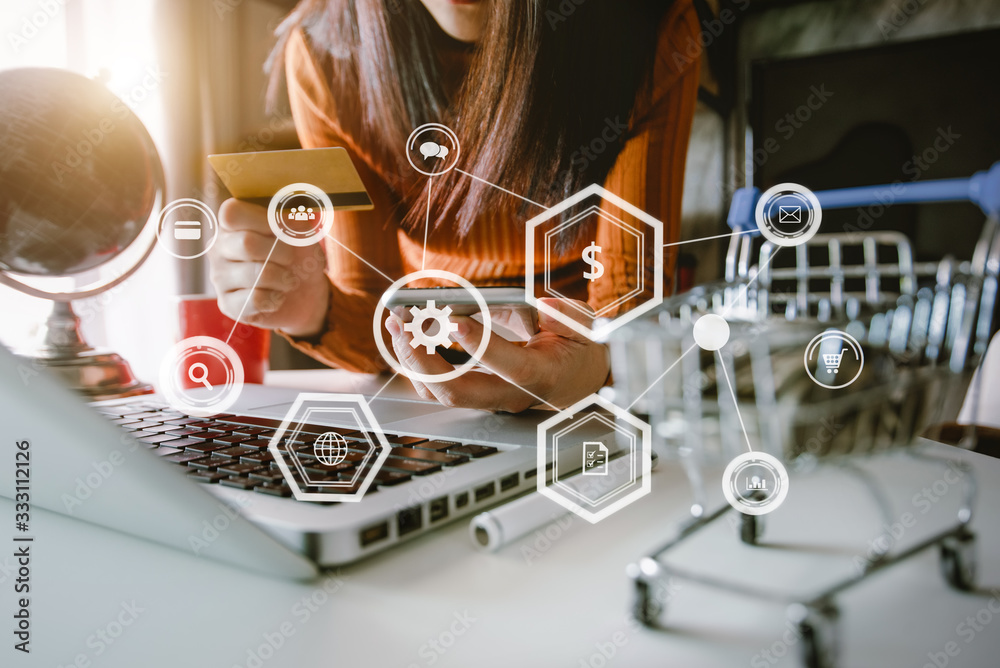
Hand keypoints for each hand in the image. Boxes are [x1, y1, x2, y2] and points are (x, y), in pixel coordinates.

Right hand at [209, 198, 329, 336]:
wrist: (304, 294)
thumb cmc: (298, 257)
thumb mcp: (302, 235)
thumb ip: (295, 222)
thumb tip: (293, 219)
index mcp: (232, 224)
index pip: (231, 212)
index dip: (263, 221)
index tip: (282, 231)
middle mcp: (219, 248)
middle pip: (246, 243)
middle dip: (280, 252)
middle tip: (290, 259)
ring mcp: (219, 276)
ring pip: (255, 274)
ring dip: (282, 278)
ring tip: (288, 280)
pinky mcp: (227, 304)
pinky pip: (255, 299)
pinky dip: (276, 299)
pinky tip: (276, 297)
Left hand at [384, 298, 609, 411]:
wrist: (581, 381)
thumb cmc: (579, 351)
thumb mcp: (584, 328)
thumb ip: (567, 317)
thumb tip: (544, 306)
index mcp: (542, 375)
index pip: (510, 366)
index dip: (480, 344)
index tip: (453, 318)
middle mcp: (511, 395)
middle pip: (459, 391)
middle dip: (424, 359)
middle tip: (404, 323)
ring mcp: (490, 399)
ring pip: (441, 393)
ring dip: (412, 361)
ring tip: (397, 324)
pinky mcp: (477, 394)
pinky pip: (439, 388)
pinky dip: (417, 364)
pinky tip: (407, 336)